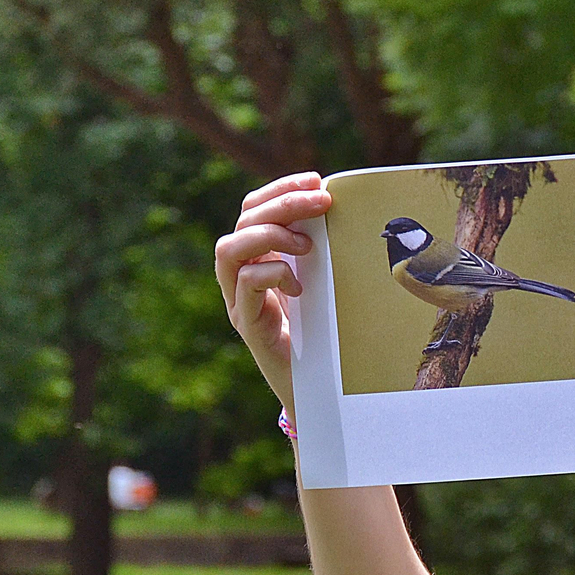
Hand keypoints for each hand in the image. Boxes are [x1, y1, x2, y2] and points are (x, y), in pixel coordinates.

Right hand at [214, 172, 332, 421]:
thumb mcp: (326, 286)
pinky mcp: (249, 327)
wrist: (320, 395)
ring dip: (270, 237)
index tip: (316, 179)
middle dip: (283, 204)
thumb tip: (345, 214)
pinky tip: (300, 287)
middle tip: (323, 202)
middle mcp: (239, 278)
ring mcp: (239, 302)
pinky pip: (245, 286)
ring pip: (229, 250)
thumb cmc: (327, 338)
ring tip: (308, 247)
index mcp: (257, 260)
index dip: (279, 188)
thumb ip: (324, 255)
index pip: (252, 209)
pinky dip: (272, 275)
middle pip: (242, 222)